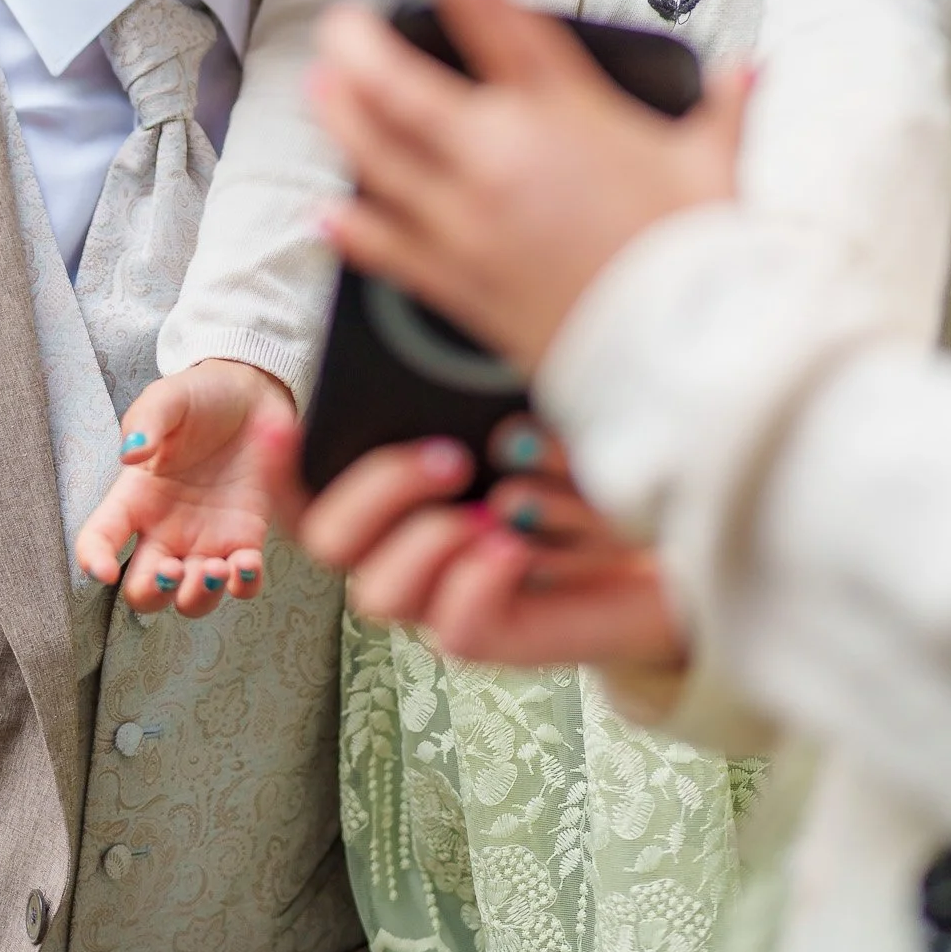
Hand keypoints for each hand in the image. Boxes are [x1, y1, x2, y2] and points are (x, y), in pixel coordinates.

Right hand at [75, 361, 296, 618]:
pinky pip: (243, 585)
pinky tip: (246, 562)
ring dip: (198, 596)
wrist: (253, 394)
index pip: (98, 540)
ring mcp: (205, 540)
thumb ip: (148, 422)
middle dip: (152, 593)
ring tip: (217, 568)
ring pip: (190, 600)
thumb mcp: (168, 399)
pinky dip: (244, 586)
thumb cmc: (200, 397)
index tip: (104, 570)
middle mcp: (165, 529)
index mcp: (135, 498)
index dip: (92, 562)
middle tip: (173, 569)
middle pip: (141, 590)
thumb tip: (129, 454)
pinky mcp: (245, 540)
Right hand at [255, 413, 690, 679]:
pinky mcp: (499, 638)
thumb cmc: (588, 451)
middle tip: (447, 455)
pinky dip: (479, 579)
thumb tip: (420, 313)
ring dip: (428, 542)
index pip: (304, 493)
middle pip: (329, 542)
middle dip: (378, 491)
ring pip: (379, 595)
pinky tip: (516, 545)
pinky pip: (457, 630)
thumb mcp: (521, 401)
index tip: (276, 420)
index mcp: (396, 496)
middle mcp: (406, 550)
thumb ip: (466, 384)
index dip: (275, 466)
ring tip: (492, 508)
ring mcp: (445, 599)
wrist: (676, 528)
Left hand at [309, 0, 749, 372]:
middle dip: (357, 44)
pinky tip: (330, 214)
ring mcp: (468, 221)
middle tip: (341, 26)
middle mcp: (499, 154)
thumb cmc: (703, 255)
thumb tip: (748, 72)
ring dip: (341, 118)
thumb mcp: (716, 167)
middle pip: (393, 81)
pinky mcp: (457, 285)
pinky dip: (351, 228)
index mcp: (561, 106)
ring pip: (372, 154)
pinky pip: (384, 247)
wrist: (684, 358)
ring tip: (323, 91)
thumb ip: (724, 109)